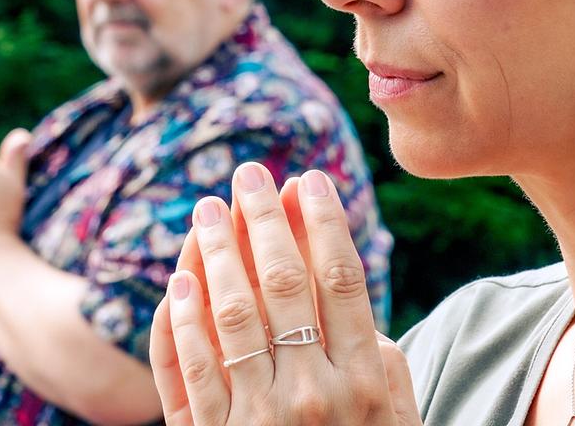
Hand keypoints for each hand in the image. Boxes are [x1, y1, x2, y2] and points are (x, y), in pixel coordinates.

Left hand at [150, 164, 421, 425]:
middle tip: (249, 173)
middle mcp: (315, 395)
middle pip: (283, 284)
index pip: (340, 280)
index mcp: (366, 384)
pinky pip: (190, 373)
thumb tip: (345, 290)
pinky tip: (179, 282)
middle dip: (262, 219)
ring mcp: (260, 420)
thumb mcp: (395, 420)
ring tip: (205, 208)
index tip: (308, 179)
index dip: (322, 222)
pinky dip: (182, 323)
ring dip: (215, 254)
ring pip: (232, 316)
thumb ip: (378, 358)